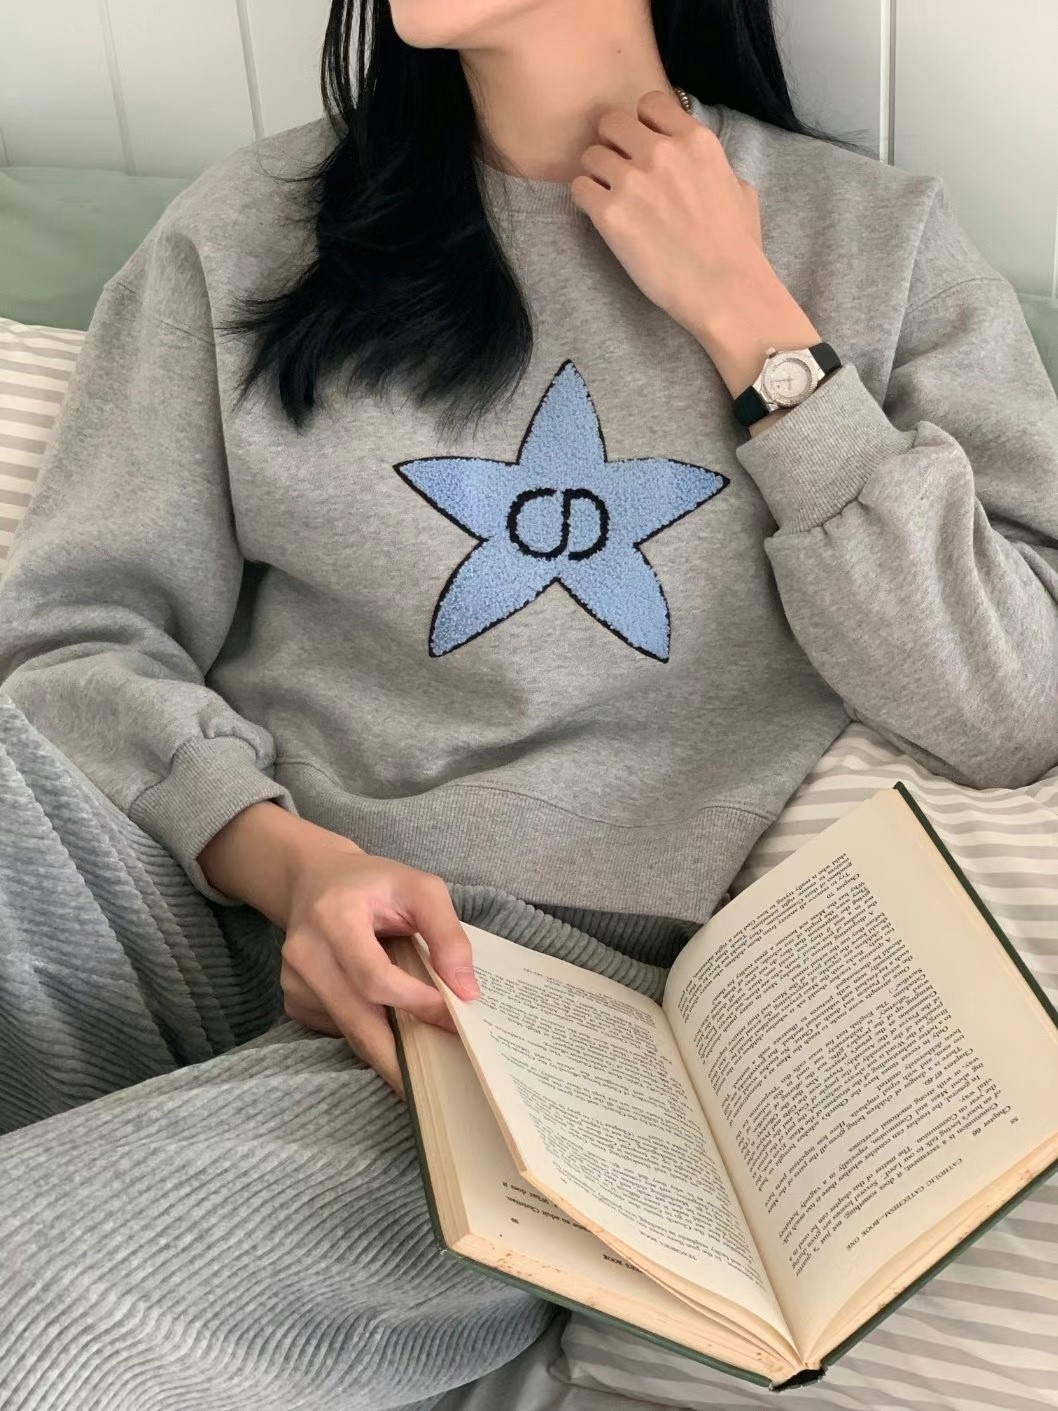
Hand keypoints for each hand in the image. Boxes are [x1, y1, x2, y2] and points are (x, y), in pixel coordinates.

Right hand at [280, 840, 478, 1094]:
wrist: (316, 880)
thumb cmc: (374, 884)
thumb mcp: (420, 889)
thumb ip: (447, 934)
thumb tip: (466, 991)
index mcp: (334, 917)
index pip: (375, 977)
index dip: (415, 1002)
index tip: (452, 1014)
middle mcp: (305, 953)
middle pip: (357, 1020)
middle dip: (400, 1057)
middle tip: (440, 1082)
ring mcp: (293, 980)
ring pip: (350, 1031)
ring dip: (390, 1047)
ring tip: (426, 1052)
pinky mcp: (294, 1000)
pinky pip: (338, 1030)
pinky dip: (369, 1032)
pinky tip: (390, 1021)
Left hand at [570, 89, 819, 403]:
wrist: (725, 290)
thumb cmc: (738, 248)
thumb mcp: (740, 190)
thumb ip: (714, 167)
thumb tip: (702, 168)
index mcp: (695, 140)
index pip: (649, 103)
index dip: (641, 123)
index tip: (643, 146)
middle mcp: (661, 152)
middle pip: (612, 123)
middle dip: (613, 145)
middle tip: (619, 172)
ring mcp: (633, 182)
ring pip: (591, 155)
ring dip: (596, 175)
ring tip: (609, 199)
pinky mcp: (610, 215)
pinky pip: (579, 189)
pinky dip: (585, 200)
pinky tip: (601, 217)